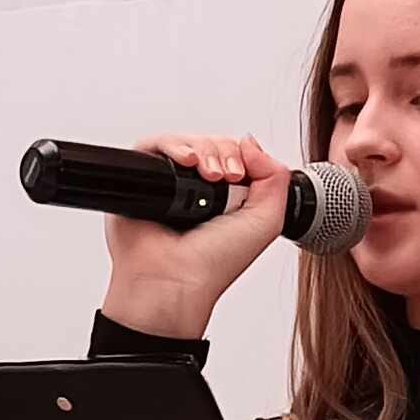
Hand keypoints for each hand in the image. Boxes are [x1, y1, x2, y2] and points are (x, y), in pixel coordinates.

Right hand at [100, 132, 289, 331]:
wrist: (174, 278)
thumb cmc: (214, 263)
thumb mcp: (266, 221)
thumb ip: (275, 177)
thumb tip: (250, 143)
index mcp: (229, 198)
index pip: (237, 155)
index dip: (243, 155)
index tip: (242, 175)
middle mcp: (200, 190)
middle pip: (214, 144)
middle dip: (224, 152)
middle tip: (228, 176)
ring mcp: (172, 183)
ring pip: (188, 141)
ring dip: (204, 149)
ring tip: (209, 175)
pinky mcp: (144, 179)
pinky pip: (154, 145)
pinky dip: (174, 145)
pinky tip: (187, 161)